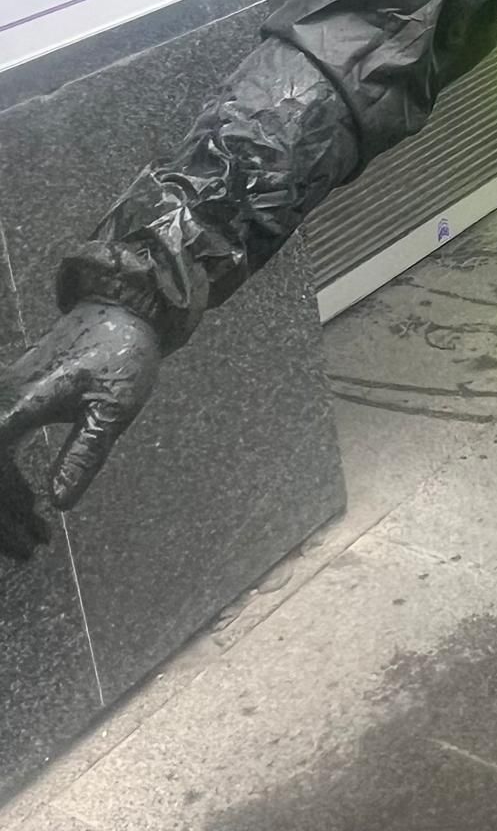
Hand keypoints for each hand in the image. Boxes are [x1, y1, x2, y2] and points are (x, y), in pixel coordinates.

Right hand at [0, 302, 161, 543]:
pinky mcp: (11, 404)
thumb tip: (57, 503)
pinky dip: (11, 482)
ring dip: (6, 503)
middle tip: (27, 551)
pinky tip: (33, 506)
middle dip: (2, 514)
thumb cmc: (121, 354)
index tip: (20, 541)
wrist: (121, 308)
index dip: (3, 507)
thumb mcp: (112, 408)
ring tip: (32, 541)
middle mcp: (0, 402)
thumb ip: (83, 454)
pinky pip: (1, 449)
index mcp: (17, 403)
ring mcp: (2, 402)